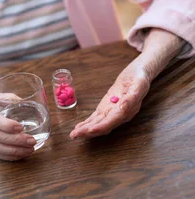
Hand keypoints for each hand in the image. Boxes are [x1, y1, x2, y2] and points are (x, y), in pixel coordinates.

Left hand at [70, 28, 184, 138]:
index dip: (101, 126)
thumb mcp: (138, 84)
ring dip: (86, 130)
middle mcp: (120, 114)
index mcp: (128, 110)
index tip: (90, 130)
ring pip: (98, 124)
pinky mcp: (106, 108)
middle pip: (104, 126)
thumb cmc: (139, 78)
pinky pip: (97, 118)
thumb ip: (131, 97)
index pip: (113, 120)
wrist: (138, 74)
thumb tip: (122, 107)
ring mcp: (112, 112)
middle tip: (74, 135)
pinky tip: (79, 128)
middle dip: (89, 131)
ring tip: (73, 134)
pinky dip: (87, 123)